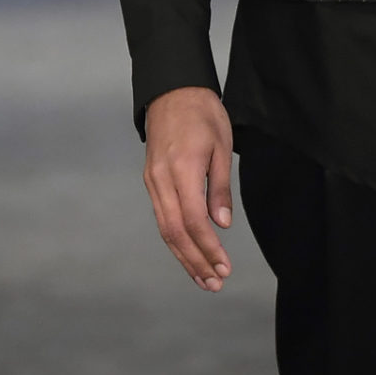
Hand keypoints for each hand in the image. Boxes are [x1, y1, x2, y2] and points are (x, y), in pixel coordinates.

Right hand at [143, 86, 234, 289]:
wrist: (172, 91)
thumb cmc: (202, 114)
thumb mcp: (221, 147)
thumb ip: (219, 188)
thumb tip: (222, 224)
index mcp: (181, 169)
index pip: (194, 220)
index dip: (208, 248)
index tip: (224, 267)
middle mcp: (161, 180)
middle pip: (175, 232)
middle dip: (195, 261)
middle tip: (214, 283)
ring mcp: (152, 181)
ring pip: (165, 228)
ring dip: (184, 256)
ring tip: (203, 278)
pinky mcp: (151, 181)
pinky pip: (162, 217)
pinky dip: (175, 239)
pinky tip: (189, 253)